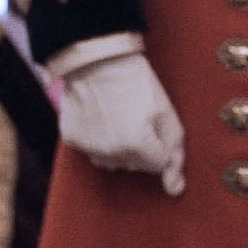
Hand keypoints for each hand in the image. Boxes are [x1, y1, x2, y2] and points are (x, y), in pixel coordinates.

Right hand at [56, 51, 184, 194]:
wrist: (99, 59)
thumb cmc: (137, 82)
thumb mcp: (166, 113)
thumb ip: (175, 154)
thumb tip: (175, 189)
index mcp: (137, 146)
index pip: (158, 164)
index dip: (160, 142)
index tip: (154, 121)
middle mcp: (110, 153)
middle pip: (136, 165)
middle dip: (142, 147)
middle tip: (137, 115)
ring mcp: (89, 148)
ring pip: (114, 161)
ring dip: (120, 147)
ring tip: (119, 116)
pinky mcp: (72, 140)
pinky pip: (93, 151)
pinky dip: (99, 140)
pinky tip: (101, 116)